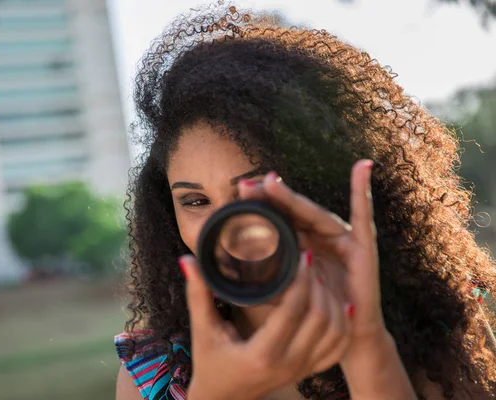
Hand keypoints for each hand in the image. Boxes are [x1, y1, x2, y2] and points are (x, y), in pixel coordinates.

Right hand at [180, 251, 351, 399]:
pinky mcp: (308, 372)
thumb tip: (187, 260)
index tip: (303, 254)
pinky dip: (344, 325)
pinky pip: (338, 349)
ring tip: (323, 277)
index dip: (302, 279)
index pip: (294, 310)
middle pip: (321, 319)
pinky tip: (342, 304)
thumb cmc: (210, 363)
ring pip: (336, 333)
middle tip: (313, 262)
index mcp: (262, 353)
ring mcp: (301, 370)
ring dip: (334, 303)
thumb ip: (198, 294)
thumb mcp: (202, 330)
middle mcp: (288, 364)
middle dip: (320, 285)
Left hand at [242, 160, 413, 397]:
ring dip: (292, 198)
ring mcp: (340, 237)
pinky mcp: (362, 245)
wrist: (346, 335)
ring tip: (271, 182)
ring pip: (313, 213)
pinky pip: (363, 214)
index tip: (237, 193)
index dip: (259, 206)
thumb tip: (229, 276)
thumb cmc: (313, 312)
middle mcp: (319, 235)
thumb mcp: (284, 293)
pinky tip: (363, 167)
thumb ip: (264, 281)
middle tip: (245, 185)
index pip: (278, 219)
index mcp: (300, 242)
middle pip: (292, 211)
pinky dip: (363, 189)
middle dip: (269, 197)